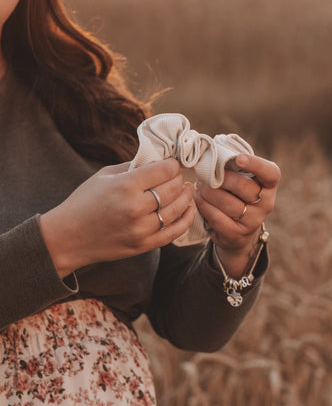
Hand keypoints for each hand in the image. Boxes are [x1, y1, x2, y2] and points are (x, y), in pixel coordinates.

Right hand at [40, 159, 195, 277]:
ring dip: (186, 197)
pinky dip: (186, 219)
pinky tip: (190, 209)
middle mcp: (135, 208)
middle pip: (173, 189)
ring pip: (176, 209)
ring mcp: (140, 229)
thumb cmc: (84, 202)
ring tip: (188, 189)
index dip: (173, 164)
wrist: (67, 237)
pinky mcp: (143, 245)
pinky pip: (173, 232)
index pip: (164, 170)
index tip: (173, 163)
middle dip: (179, 179)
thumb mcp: (104, 176)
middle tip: (179, 176)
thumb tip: (159, 159)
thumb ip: (133, 166)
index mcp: (125, 186)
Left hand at [194, 154, 280, 277]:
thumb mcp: (242, 179)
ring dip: (208, 192)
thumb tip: (212, 148)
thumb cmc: (236, 194)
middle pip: (243, 187)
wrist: (238, 229)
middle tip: (204, 173)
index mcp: (269, 185)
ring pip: (228, 203)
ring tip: (198, 186)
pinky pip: (218, 219)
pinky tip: (198, 199)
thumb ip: (234, 165)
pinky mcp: (237, 235)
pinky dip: (205, 207)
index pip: (270, 173)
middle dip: (220, 178)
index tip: (238, 158)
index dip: (256, 164)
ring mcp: (253, 221)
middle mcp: (266, 204)